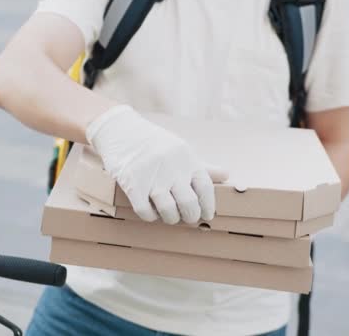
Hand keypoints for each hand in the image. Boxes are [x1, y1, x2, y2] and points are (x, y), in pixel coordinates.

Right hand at [85, 105, 226, 223]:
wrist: (121, 131)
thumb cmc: (154, 144)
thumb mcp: (181, 150)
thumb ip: (203, 166)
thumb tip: (227, 175)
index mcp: (187, 159)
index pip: (205, 188)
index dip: (208, 205)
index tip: (207, 215)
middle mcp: (172, 168)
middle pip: (189, 204)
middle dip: (191, 216)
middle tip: (187, 218)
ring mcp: (151, 177)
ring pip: (169, 212)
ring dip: (170, 218)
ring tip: (169, 216)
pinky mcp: (132, 184)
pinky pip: (146, 212)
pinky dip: (150, 216)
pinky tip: (151, 211)